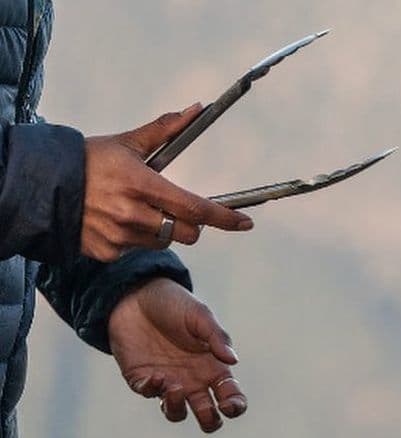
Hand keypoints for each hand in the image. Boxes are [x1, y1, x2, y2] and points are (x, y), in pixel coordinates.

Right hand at [82, 104, 253, 261]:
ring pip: (162, 241)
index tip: (245, 222)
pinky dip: (134, 238)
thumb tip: (195, 110)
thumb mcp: (127, 143)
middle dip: (190, 223)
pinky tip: (116, 221)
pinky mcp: (107, 252)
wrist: (43, 184)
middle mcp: (132, 214)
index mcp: (141, 185)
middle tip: (174, 208)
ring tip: (134, 209)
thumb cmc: (89, 161)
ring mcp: (119, 236)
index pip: (194, 208)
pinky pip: (136, 250)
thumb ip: (165, 130)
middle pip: (186, 233)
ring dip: (159, 229)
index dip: (224, 218)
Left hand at [107, 278, 246, 433]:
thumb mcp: (200, 315)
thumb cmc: (174, 303)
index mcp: (213, 367)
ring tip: (175, 390)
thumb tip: (234, 360)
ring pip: (176, 413)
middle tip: (204, 409)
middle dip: (209, 421)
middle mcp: (193, 380)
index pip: (231, 396)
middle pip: (207, 416)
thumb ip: (218, 337)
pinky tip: (156, 374)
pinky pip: (149, 394)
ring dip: (177, 408)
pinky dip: (153, 390)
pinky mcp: (142, 378)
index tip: (228, 405)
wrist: (135, 294)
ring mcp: (167, 382)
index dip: (235, 407)